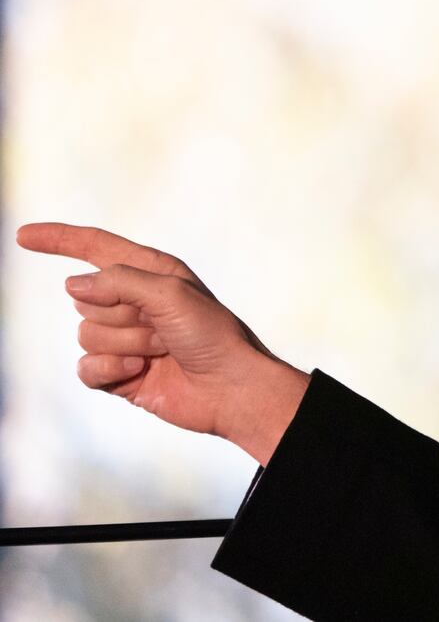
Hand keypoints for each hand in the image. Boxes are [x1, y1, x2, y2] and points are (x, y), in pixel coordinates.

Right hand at [15, 222, 309, 464]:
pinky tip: (140, 371)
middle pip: (85, 297)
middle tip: (164, 328)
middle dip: (122, 314)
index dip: (59, 239)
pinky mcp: (118, 372)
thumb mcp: (172, 293)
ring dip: (126, 344)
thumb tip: (74, 285)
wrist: (230, 387)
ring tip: (162, 350)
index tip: (24, 236)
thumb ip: (119, 281)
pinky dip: (111, 370)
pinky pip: (86, 367)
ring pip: (86, 334)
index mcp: (151, 272)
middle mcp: (134, 301)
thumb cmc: (212, 334)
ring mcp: (124, 338)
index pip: (95, 247)